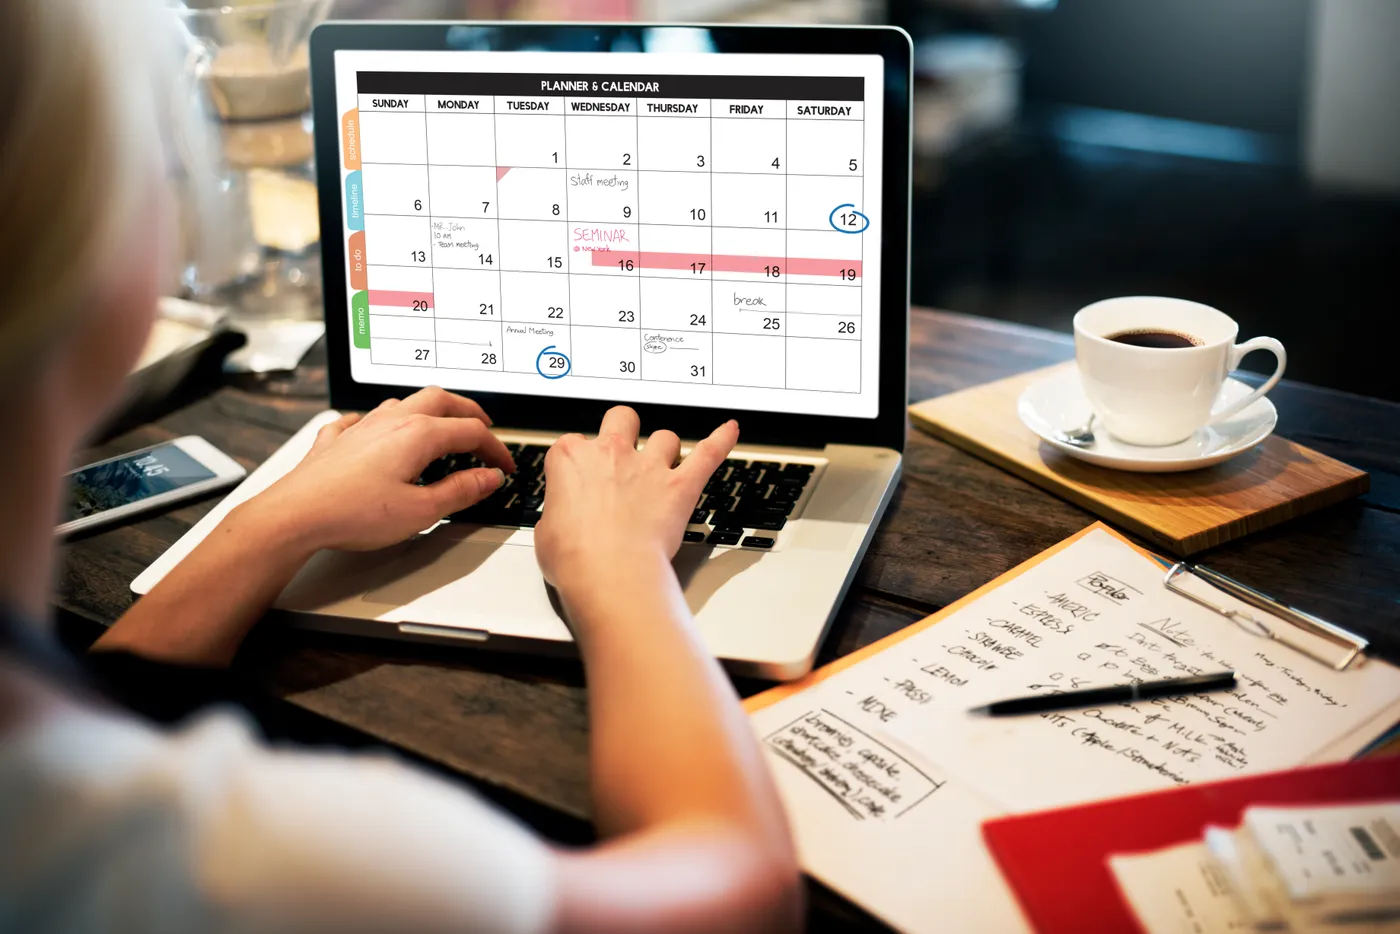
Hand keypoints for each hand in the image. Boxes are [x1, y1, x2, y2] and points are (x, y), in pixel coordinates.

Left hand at [246, 386, 515, 552]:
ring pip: (403, 402)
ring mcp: (361, 427)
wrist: (295, 515)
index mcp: (418, 435)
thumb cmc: (352, 513)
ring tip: (439, 425)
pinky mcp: (336, 440)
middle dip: (468, 412)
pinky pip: (361, 419)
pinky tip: (375, 430)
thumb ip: (460, 491)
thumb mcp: (421, 511)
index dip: (495, 449)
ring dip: (429, 410)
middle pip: (441, 400)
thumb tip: (488, 478)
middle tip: (483, 428)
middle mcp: (391, 421)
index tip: (505, 466)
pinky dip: (379, 422)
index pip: (471, 433)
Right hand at [534, 406, 737, 593]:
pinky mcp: (679, 486)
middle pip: (621, 418)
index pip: (573, 443)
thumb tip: (558, 522)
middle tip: (624, 447)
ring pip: (665, 437)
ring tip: (665, 463)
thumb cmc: (575, 558)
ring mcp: (649, 467)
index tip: (581, 477)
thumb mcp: (544, 534)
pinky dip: (722, 440)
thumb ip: (556, 516)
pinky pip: (709, 453)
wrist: (609, 573)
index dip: (579, 460)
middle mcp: (611, 454)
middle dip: (624, 428)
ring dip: (665, 448)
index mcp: (571, 459)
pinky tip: (730, 430)